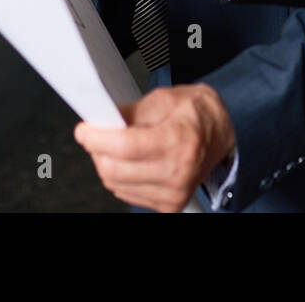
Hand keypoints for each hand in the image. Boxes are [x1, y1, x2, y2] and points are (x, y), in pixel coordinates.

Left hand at [74, 85, 235, 212]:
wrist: (221, 134)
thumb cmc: (195, 114)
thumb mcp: (164, 99)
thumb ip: (130, 111)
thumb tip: (100, 118)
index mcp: (179, 140)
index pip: (124, 146)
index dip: (96, 138)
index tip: (83, 130)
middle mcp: (178, 172)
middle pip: (114, 170)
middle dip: (98, 149)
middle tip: (99, 132)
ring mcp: (174, 193)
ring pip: (115, 184)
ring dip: (107, 163)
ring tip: (119, 145)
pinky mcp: (170, 205)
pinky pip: (126, 194)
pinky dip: (121, 177)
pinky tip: (132, 161)